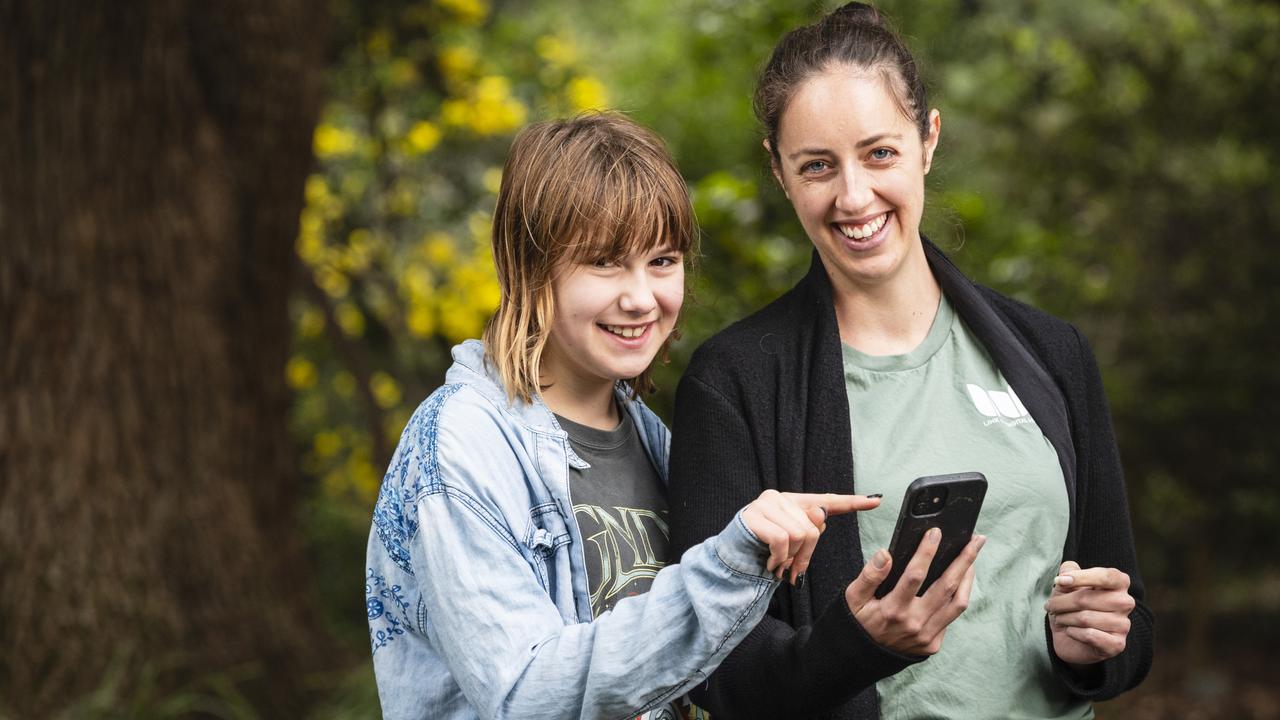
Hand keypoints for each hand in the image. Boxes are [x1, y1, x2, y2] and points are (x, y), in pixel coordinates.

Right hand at [740, 490, 880, 584]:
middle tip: (792, 569)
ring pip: (799, 534)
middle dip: (805, 555)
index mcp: (794, 503)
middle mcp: (780, 498)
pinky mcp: (753, 515)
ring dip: (790, 558)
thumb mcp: (793, 545)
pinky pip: (782, 540)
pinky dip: (779, 557)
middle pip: (813, 527)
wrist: (732, 561)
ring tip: (778, 565)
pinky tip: (770, 562)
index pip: (827, 501)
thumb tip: (820, 517)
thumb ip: (809, 531)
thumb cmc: (764, 553)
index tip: (876, 501)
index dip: (852, 502)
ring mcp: (765, 504)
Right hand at [842, 529, 985, 654]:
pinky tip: (958, 583)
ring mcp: (926, 635)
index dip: (927, 552)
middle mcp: (913, 623)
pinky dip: (957, 597)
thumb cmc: (858, 621)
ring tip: (972, 559)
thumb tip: (885, 554)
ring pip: (957, 603)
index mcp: (893, 609)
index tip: (935, 533)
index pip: (915, 575)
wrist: (862, 656)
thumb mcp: (854, 597)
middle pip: (947, 586)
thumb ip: (870, 575)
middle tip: (976, 540)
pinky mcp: (933, 644)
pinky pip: (951, 618)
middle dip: (964, 560)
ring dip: (968, 579)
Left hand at [1045, 561, 1133, 665]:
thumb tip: (1068, 569)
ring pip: (1086, 618)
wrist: (1070, 637)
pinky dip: (1073, 632)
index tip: (1058, 581)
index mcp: (1118, 583)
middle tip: (1050, 606)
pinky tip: (1070, 631)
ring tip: (1059, 618)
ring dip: (1065, 618)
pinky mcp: (1117, 644)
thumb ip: (1068, 571)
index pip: (1105, 576)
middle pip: (1088, 598)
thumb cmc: (1071, 606)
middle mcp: (1125, 602)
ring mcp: (1123, 624)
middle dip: (1062, 602)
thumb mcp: (1066, 585)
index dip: (1080, 577)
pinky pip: (1090, 635)